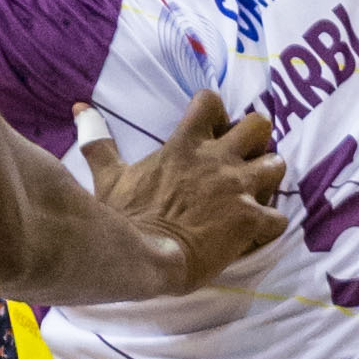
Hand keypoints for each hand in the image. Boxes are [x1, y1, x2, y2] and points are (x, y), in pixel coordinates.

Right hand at [82, 87, 282, 291]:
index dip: (218, 114)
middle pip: (259, 125)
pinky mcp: (249, 219)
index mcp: (185, 145)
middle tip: (244, 162)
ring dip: (268, 180)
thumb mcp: (109, 175)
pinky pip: (279, 218)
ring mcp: (236, 188)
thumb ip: (99, 141)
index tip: (213, 132)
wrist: (141, 256)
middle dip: (257, 141)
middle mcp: (217, 159)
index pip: (211, 102)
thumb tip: (80, 108)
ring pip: (276, 165)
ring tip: (255, 195)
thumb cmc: (123, 217)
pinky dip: (270, 226)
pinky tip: (255, 234)